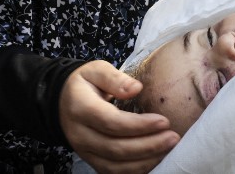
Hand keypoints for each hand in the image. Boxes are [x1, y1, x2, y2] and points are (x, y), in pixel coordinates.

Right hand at [59, 60, 179, 173]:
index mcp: (81, 109)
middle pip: (116, 148)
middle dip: (148, 146)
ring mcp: (85, 152)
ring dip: (145, 161)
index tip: (164, 121)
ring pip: (115, 166)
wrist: (61, 102)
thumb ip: (115, 78)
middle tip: (173, 138)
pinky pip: (114, 173)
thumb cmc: (84, 84)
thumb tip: (136, 88)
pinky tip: (156, 161)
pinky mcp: (91, 161)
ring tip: (170, 150)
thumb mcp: (95, 70)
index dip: (139, 126)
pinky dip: (136, 171)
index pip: (112, 123)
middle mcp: (80, 135)